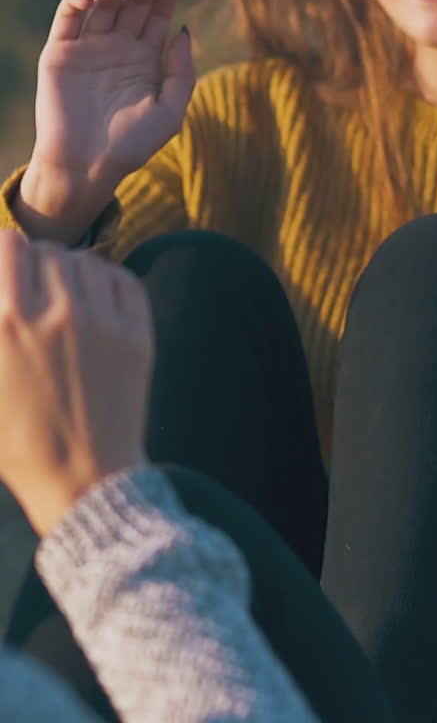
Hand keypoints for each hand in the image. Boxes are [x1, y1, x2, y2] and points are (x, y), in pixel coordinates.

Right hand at [0, 231, 153, 534]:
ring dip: (74, 272)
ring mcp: (102, 322)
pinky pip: (122, 280)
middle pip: (50, 250)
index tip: (10, 266)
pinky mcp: (137, 334)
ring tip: (67, 299)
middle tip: (38, 289)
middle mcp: (56, 313)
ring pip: (87, 261)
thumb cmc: (20, 440)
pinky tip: (97, 305)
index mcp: (7, 322)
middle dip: (40, 263)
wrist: (84, 479)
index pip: (10, 243)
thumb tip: (4, 298)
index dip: (8, 251)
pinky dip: (107, 283)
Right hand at [20, 0, 193, 238]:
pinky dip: (75, 2)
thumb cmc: (131, 145)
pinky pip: (67, 19)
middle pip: (135, 1)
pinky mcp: (60, 52)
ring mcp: (89, 47)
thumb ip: (181, 73)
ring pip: (104, 2)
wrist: (86, 168)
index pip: (160, 11)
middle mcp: (119, 45)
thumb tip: (184, 29)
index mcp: (147, 56)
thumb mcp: (169, 112)